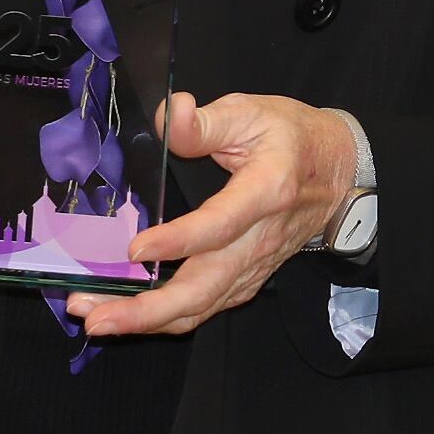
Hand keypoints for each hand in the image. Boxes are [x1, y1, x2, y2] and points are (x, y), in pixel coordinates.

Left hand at [77, 92, 358, 338]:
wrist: (338, 171)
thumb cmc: (291, 138)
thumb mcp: (252, 112)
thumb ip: (206, 122)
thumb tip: (170, 114)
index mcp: (266, 191)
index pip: (220, 225)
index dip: (178, 242)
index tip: (135, 251)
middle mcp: (260, 239)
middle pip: (206, 287)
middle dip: (149, 310)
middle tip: (95, 317)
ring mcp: (254, 266)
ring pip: (201, 307)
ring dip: (147, 321)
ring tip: (96, 319)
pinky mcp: (246, 279)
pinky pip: (205, 308)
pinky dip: (165, 320)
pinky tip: (128, 317)